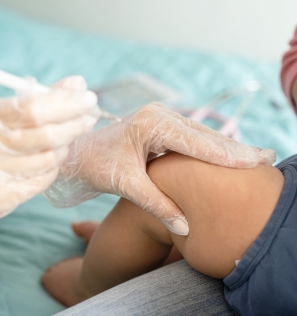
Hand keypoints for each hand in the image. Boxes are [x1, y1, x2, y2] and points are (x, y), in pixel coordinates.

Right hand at [0, 77, 97, 218]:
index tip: (88, 99)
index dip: (66, 103)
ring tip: (64, 140)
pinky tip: (48, 160)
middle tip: (90, 117)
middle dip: (75, 125)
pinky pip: (42, 180)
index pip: (32, 108)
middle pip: (45, 136)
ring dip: (64, 148)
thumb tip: (78, 85)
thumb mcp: (5, 111)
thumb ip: (42, 97)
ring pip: (48, 160)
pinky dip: (52, 168)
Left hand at [44, 102, 275, 235]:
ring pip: (199, 134)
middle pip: (203, 134)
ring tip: (253, 157)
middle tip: (265, 157)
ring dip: (224, 147)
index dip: (226, 154)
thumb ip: (156, 204)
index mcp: (151, 124)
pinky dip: (209, 147)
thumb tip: (185, 228)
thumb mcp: (125, 185)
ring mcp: (159, 118)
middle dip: (233, 148)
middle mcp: (158, 116)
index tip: (253, 162)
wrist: (78, 153)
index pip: (196, 141)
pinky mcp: (159, 125)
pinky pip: (190, 136)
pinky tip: (225, 155)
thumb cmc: (97, 165)